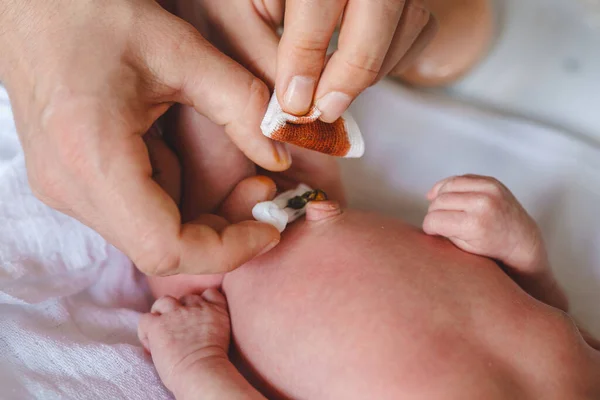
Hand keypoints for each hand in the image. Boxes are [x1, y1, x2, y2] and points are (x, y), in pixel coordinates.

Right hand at [0, 0, 287, 275]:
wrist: (32, 3)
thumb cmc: (95, 13)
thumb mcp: (182, 52)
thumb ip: (241, 105)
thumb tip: (280, 156)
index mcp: (93, 158)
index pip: (165, 249)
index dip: (227, 251)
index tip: (269, 229)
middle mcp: (71, 187)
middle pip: (160, 247)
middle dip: (222, 231)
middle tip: (263, 193)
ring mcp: (66, 186)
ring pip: (150, 232)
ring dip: (202, 213)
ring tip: (243, 176)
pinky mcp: (73, 177)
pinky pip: (136, 207)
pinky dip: (175, 194)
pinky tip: (185, 154)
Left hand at [184, 0, 437, 120]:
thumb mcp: (233, 14)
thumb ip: (258, 56)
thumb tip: (291, 108)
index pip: (318, 1)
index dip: (307, 56)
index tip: (295, 102)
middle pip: (381, 6)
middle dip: (354, 67)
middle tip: (325, 110)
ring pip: (411, 21)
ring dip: (373, 69)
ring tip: (332, 91)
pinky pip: (419, 28)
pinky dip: (391, 59)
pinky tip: (353, 70)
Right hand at [423, 175, 544, 273]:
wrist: (522, 241)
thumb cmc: (492, 250)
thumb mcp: (463, 249)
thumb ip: (444, 231)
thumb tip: (428, 217)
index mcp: (474, 224)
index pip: (433, 219)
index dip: (429, 228)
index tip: (433, 232)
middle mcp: (482, 203)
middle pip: (438, 202)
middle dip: (434, 213)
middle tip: (439, 223)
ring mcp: (489, 189)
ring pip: (446, 187)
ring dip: (440, 198)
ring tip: (442, 209)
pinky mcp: (491, 181)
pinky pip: (460, 178)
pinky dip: (450, 187)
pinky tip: (447, 196)